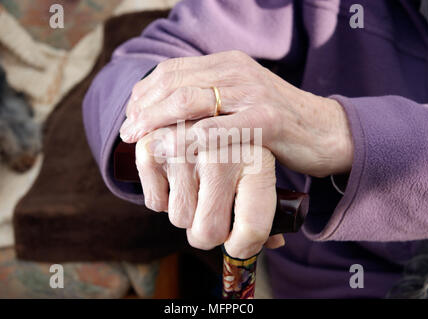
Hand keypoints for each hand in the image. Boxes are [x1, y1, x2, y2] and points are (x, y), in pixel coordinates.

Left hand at [120, 50, 353, 177]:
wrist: (325, 131)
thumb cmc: (277, 123)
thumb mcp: (240, 101)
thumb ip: (210, 100)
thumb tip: (169, 116)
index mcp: (227, 63)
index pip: (173, 70)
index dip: (145, 93)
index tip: (131, 116)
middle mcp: (237, 72)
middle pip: (175, 83)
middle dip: (144, 109)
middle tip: (127, 132)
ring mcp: (252, 94)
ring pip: (190, 101)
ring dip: (157, 122)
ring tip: (139, 142)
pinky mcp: (266, 120)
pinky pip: (218, 128)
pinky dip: (189, 139)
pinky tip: (169, 150)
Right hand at [135, 123, 282, 257]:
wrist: (213, 106)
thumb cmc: (242, 149)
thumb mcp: (264, 173)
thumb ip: (271, 211)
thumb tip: (274, 242)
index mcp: (257, 161)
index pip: (252, 228)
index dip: (243, 247)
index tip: (237, 244)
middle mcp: (220, 153)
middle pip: (208, 232)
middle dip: (208, 233)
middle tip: (212, 218)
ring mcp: (184, 148)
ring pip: (180, 219)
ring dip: (186, 213)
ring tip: (196, 190)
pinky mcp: (153, 147)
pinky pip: (155, 203)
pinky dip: (162, 199)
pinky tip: (176, 180)